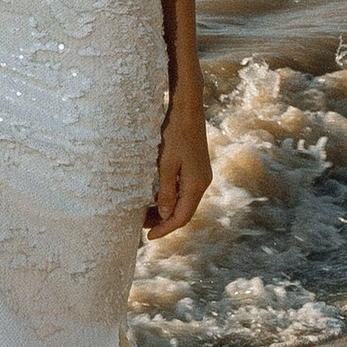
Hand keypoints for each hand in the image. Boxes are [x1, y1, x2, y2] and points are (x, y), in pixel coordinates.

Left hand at [146, 96, 211, 238]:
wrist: (187, 110)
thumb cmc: (175, 134)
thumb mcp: (165, 164)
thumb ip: (166, 192)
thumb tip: (166, 215)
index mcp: (196, 185)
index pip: (181, 217)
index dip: (165, 229)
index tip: (148, 237)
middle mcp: (202, 183)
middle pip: (184, 212)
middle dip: (165, 221)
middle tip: (143, 226)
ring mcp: (201, 175)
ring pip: (184, 201)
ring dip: (167, 210)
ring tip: (146, 213)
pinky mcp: (197, 167)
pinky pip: (185, 190)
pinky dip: (171, 197)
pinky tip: (156, 196)